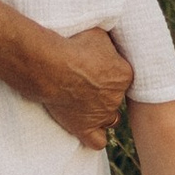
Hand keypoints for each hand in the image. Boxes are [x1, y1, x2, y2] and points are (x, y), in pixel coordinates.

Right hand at [36, 26, 130, 150]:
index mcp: (125, 74)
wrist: (49, 64)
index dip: (111, 71)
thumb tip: (112, 39)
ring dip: (103, 112)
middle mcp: (117, 97)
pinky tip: (88, 129)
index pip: (124, 76)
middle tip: (87, 80)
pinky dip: (95, 136)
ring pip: (112, 118)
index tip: (96, 65)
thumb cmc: (72, 44)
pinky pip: (97, 141)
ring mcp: (101, 114)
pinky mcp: (84, 128)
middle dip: (105, 90)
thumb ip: (109, 41)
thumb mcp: (98, 33)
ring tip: (88, 101)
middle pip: (116, 97)